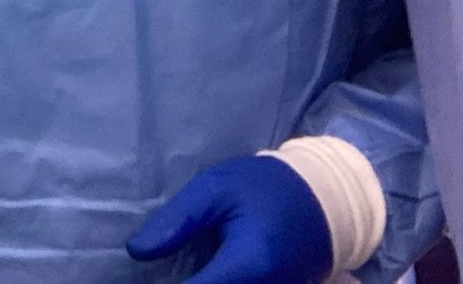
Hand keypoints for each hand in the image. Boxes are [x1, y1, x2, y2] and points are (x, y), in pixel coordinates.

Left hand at [127, 157, 333, 283]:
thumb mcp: (215, 190)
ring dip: (198, 282)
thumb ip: (177, 221)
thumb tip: (136, 251)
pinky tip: (200, 271)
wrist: (325, 199)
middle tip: (157, 271)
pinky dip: (215, 282)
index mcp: (248, 265)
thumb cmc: (265, 188)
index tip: (139, 279)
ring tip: (177, 268)